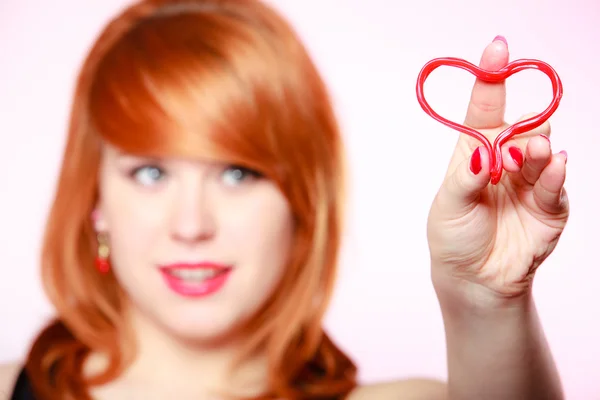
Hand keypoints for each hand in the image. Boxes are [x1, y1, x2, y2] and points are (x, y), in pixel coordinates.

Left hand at [427, 37, 568, 303]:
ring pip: (541, 151)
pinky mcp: (550, 206)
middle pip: (521, 125)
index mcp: (475, 153)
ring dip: (537, 148)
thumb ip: (466, 177)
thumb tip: (485, 153)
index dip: (491, 77)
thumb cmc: (453, 237)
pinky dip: (555, 173)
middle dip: (521, 122)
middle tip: (514, 138)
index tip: (497, 48)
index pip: (485, 108)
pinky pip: (556, 184)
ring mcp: (529, 182)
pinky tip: (552, 162)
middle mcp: (505, 162)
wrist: (473, 280)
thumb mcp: (448, 204)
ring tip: (529, 153)